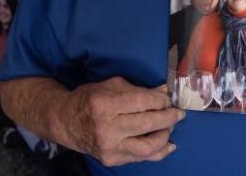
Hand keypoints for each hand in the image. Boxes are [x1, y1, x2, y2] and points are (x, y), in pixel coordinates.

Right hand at [62, 77, 183, 166]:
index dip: (161, 101)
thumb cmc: (91, 98)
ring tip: (171, 126)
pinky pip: (141, 158)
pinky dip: (158, 152)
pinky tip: (168, 144)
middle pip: (147, 124)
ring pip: (147, 147)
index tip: (170, 99)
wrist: (67, 122)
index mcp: (105, 104)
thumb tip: (165, 91)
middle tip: (179, 113)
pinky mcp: (111, 159)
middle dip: (168, 117)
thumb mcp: (113, 86)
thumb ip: (140, 90)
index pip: (142, 102)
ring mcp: (109, 147)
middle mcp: (107, 128)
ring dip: (165, 136)